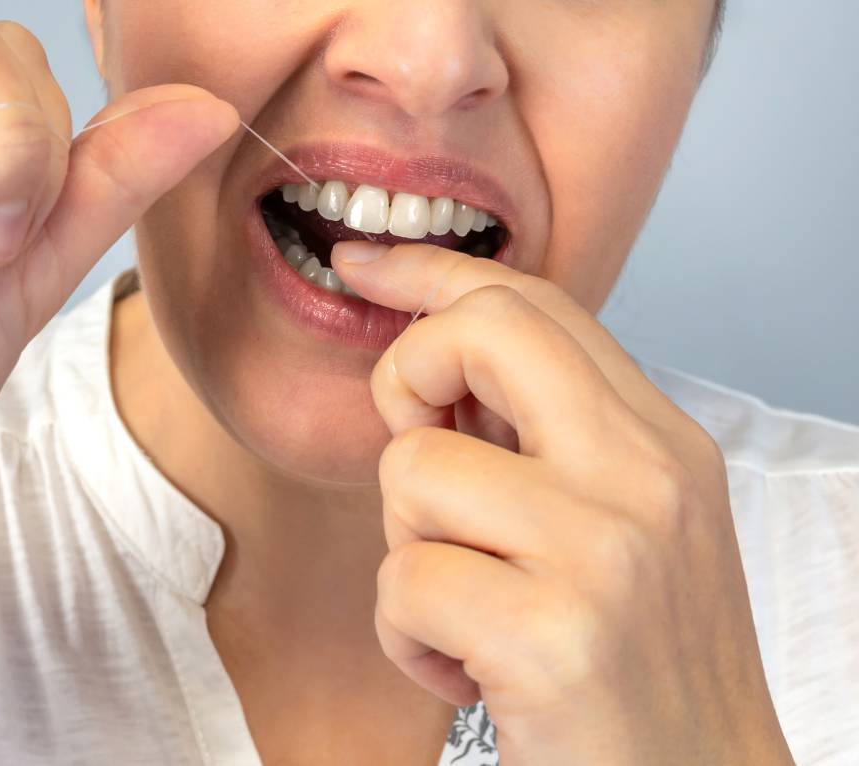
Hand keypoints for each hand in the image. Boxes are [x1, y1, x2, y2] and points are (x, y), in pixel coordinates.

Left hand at [332, 242, 794, 764]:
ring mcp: (605, 552)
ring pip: (413, 470)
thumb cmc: (636, 668)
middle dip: (409, 374)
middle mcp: (645, 477)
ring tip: (470, 609)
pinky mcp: (552, 636)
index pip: (535, 305)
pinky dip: (409, 637)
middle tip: (421, 454)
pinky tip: (471, 672)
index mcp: (660, 442)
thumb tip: (434, 361)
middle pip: (482, 329)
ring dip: (411, 550)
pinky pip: (403, 581)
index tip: (368, 263)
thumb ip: (548, 439)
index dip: (435, 272)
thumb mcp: (623, 527)